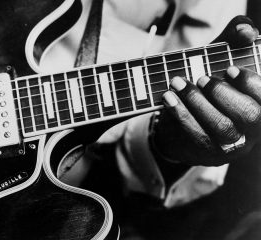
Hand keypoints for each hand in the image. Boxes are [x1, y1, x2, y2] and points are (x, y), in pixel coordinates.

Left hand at [153, 16, 260, 165]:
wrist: (184, 122)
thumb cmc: (208, 87)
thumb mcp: (221, 62)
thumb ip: (235, 41)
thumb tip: (245, 30)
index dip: (253, 84)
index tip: (230, 69)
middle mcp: (253, 128)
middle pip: (250, 116)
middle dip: (224, 94)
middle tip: (201, 78)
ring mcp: (232, 144)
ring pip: (222, 128)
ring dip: (198, 103)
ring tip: (177, 83)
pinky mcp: (208, 152)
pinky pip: (197, 137)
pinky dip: (181, 114)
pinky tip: (168, 98)